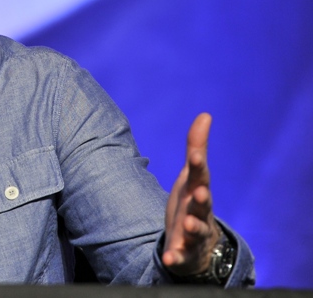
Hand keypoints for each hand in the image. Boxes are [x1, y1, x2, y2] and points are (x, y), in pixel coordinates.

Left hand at [163, 112, 220, 275]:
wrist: (198, 242)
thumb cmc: (193, 201)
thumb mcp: (191, 175)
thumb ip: (196, 147)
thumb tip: (205, 115)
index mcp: (199, 190)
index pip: (200, 176)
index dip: (197, 165)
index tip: (194, 155)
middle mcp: (199, 211)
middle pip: (203, 205)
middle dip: (202, 199)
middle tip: (200, 193)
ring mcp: (193, 232)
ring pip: (195, 230)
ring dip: (192, 227)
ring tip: (186, 224)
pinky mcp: (184, 252)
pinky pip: (180, 256)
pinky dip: (176, 258)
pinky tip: (169, 259)